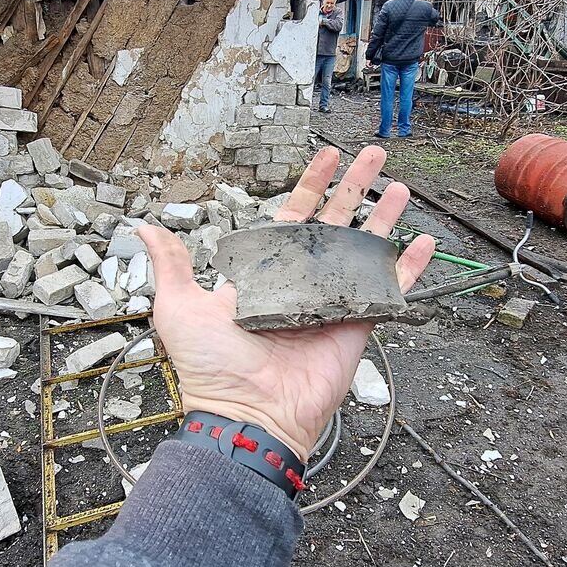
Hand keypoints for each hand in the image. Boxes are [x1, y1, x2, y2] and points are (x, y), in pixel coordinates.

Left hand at [138, 146, 434, 461]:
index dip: (311, 184)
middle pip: (336, 221)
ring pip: (366, 248)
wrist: (248, 412)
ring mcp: (333, 301)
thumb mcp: (179, 307)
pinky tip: (423, 242)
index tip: (326, 156)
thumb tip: (143, 227)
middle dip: (355, 185)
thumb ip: (170, 265)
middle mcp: (302, 281)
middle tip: (374, 154)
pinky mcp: (357, 323)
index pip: (293, 215)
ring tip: (400, 186)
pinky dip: (410, 267)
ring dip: (385, 216)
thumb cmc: (212, 365)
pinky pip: (390, 290)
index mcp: (266, 272)